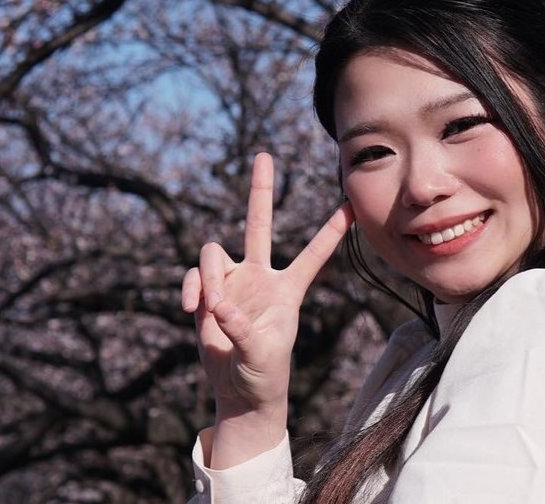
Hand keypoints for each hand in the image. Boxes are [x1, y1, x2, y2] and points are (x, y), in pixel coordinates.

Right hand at [182, 153, 352, 417]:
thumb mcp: (262, 354)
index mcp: (288, 289)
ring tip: (212, 308)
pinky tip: (194, 310)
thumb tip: (219, 303)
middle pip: (258, 224)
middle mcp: (260, 276)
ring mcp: (232, 282)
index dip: (331, 230)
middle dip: (260, 190)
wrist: (240, 391)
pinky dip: (192, 290)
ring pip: (214, 253)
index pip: (313, 254)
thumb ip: (242, 327)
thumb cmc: (264, 373)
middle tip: (265, 155)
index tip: (352, 203)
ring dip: (210, 277)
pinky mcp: (207, 293)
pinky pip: (195, 277)